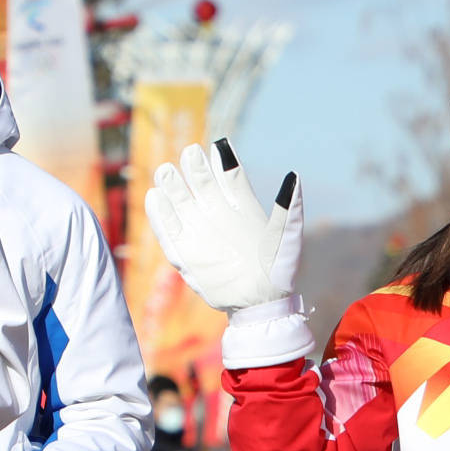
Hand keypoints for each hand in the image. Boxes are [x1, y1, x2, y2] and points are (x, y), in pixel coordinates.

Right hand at [144, 137, 302, 313]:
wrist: (260, 304)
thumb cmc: (279, 271)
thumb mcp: (287, 238)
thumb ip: (289, 208)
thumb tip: (294, 178)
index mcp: (241, 207)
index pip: (228, 176)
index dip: (223, 160)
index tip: (219, 146)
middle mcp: (217, 215)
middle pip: (201, 183)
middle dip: (194, 167)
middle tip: (190, 154)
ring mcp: (199, 232)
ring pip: (180, 201)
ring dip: (172, 185)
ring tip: (167, 171)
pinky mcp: (184, 252)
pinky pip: (167, 229)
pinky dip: (160, 213)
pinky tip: (155, 196)